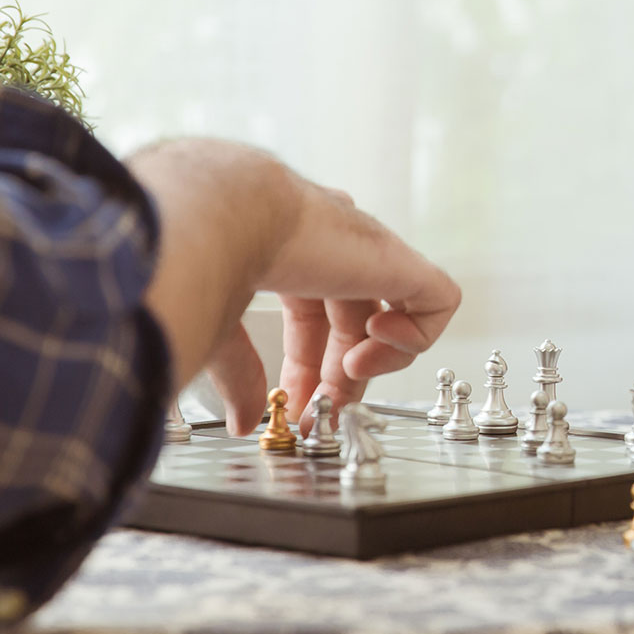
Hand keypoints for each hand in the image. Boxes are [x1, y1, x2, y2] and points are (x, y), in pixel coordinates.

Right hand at [209, 181, 459, 431]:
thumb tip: (245, 418)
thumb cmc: (196, 260)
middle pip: (350, 321)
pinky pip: (437, 299)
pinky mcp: (396, 257)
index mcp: (280, 252)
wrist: (217, 214)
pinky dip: (416, 335)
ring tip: (344, 377)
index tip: (287, 407)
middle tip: (316, 415)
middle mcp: (324, 243)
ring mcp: (363, 247)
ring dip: (371, 362)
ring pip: (393, 310)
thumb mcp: (217, 330)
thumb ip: (237, 374)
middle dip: (335, 377)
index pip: (310, 318)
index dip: (305, 370)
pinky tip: (374, 344)